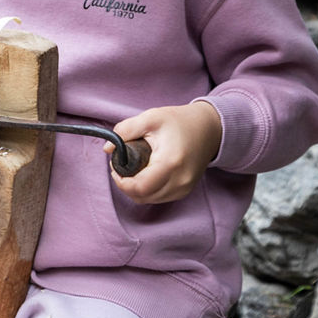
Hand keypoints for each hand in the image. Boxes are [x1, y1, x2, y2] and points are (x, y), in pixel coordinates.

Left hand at [107, 100, 222, 203]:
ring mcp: (185, 188)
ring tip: (132, 169)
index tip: (115, 167)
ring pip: (151, 199)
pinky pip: (160, 197)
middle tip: (121, 167)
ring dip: (136, 189)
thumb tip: (107, 148)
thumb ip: (125, 130)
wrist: (209, 128)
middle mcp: (180, 180)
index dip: (122, 182)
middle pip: (143, 196)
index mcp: (170, 163)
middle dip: (126, 185)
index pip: (140, 187)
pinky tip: (144, 175)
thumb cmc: (179, 121)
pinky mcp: (186, 190)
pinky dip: (148, 190)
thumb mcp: (150, 118)